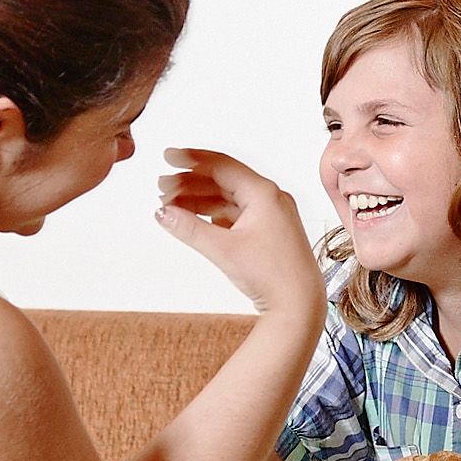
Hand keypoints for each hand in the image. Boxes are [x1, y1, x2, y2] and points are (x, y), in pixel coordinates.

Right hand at [155, 148, 327, 322]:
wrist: (299, 304)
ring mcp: (271, 215)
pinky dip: (213, 215)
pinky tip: (193, 219)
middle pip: (223, 181)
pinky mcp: (268, 232)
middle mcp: (270, 198)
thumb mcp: (224, 249)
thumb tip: (162, 212)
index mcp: (264, 193)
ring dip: (199, 200)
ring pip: (228, 199)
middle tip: (161, 188)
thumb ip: (189, 228)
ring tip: (170, 205)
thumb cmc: (271, 275)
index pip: (222, 165)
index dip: (192, 159)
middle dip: (190, 183)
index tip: (167, 157)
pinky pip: (235, 215)